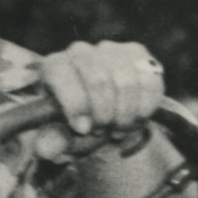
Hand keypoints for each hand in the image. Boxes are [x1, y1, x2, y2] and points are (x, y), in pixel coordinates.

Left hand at [38, 42, 166, 143]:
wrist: (103, 114)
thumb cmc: (77, 122)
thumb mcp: (62, 134)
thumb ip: (54, 140)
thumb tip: (46, 148)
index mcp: (54, 66)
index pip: (62, 76)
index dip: (75, 105)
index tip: (83, 129)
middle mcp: (81, 51)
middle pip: (98, 80)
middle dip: (103, 114)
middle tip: (102, 131)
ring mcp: (111, 50)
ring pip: (126, 83)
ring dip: (125, 114)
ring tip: (118, 128)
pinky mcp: (138, 54)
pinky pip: (150, 82)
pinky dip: (144, 108)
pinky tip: (135, 119)